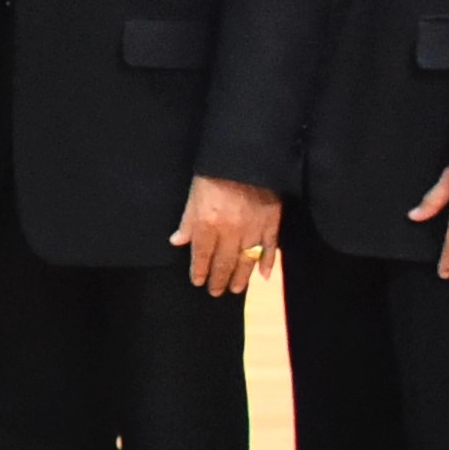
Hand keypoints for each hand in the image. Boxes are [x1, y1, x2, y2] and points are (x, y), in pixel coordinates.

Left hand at [172, 176, 279, 301]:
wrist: (246, 157)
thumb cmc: (214, 173)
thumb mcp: (194, 195)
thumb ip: (187, 220)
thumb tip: (177, 241)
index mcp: (207, 224)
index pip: (202, 255)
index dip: (199, 271)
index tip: (198, 282)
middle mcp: (230, 232)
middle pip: (224, 262)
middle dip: (218, 279)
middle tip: (216, 292)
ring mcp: (253, 229)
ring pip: (246, 261)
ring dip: (240, 277)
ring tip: (236, 289)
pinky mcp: (271, 223)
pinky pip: (269, 248)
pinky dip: (268, 263)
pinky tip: (264, 276)